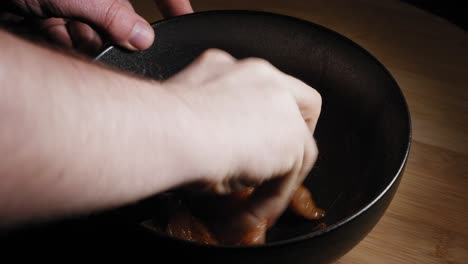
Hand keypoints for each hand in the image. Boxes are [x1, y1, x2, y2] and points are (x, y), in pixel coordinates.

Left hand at [0, 0, 192, 53]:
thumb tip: (144, 37)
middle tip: (103, 39)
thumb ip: (112, 15)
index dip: (172, 1)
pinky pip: (69, 42)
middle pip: (117, 20)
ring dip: (84, 43)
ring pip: (93, 35)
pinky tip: (56, 39)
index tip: (185, 18)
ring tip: (69, 34)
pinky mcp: (49, 21)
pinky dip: (64, 46)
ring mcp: (68, 6)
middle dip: (111, 35)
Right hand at [163, 49, 321, 238]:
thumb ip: (205, 124)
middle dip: (297, 131)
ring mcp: (280, 102)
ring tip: (259, 202)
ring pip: (299, 143)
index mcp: (225, 68)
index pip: (261, 88)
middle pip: (299, 101)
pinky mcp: (292, 134)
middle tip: (282, 162)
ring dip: (282, 175)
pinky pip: (293, 172)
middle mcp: (259, 75)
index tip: (255, 141)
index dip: (264, 117)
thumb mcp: (183, 119)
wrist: (166, 131)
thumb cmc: (158, 128)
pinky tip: (254, 211)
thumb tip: (214, 154)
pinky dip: (275, 196)